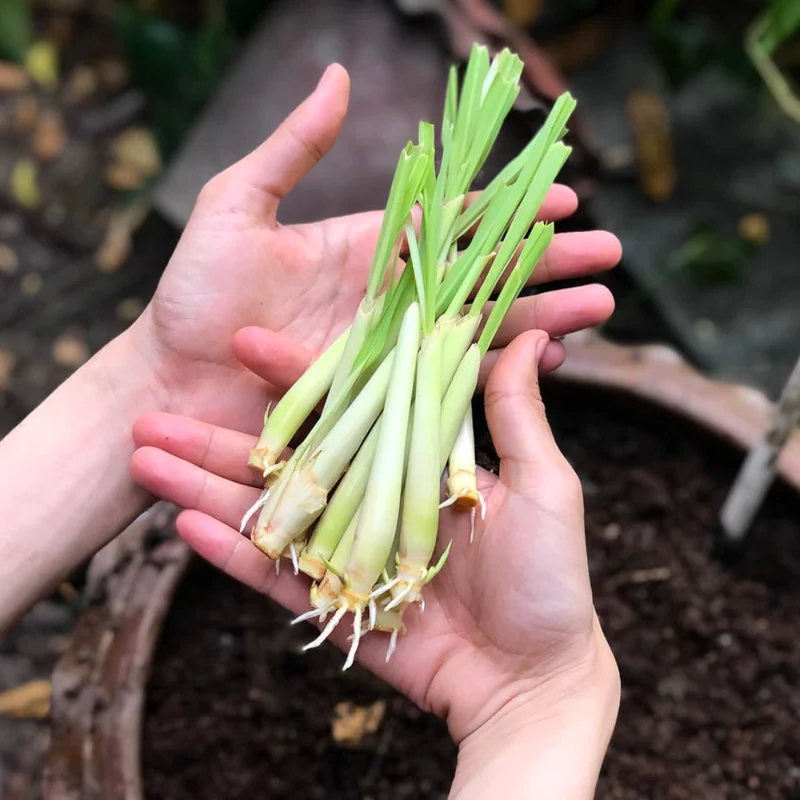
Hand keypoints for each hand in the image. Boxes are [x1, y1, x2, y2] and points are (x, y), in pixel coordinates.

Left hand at [127, 62, 619, 435]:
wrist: (170, 380)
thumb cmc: (192, 294)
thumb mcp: (234, 205)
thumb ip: (292, 148)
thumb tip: (336, 76)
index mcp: (365, 249)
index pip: (454, 223)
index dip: (508, 210)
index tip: (567, 195)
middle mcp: (389, 300)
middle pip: (483, 277)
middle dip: (548, 266)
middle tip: (611, 257)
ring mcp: (390, 351)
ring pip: (480, 330)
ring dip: (543, 318)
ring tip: (601, 308)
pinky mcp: (382, 397)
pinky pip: (450, 384)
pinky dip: (500, 373)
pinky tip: (548, 363)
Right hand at [131, 330, 619, 794]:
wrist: (533, 676)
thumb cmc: (550, 578)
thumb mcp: (542, 485)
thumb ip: (515, 414)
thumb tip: (522, 335)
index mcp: (414, 458)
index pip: (346, 406)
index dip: (294, 376)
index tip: (246, 343)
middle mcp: (370, 495)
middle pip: (285, 458)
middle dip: (217, 434)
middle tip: (156, 407)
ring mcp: (345, 548)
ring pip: (264, 509)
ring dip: (201, 484)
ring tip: (141, 454)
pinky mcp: (333, 599)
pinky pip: (272, 573)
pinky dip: (228, 549)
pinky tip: (179, 520)